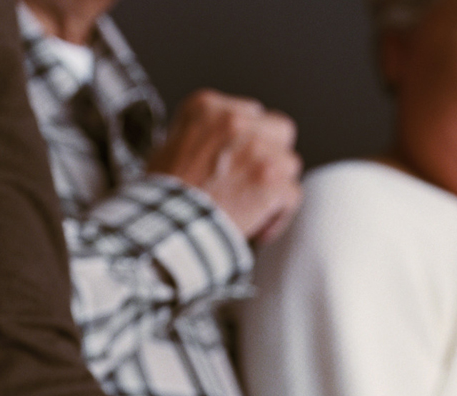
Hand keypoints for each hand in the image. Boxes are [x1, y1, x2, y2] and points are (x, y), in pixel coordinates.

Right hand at [147, 90, 302, 242]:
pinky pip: (292, 194)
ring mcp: (257, 150)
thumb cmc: (164, 194)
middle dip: (273, 154)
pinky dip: (280, 215)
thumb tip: (215, 148)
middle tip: (256, 180)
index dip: (250, 141)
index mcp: (208, 107)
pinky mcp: (271, 180)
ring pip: (289, 163)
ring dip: (277, 186)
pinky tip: (261, 227)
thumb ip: (201, 137)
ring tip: (255, 207)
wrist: (167, 224)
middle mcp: (236, 121)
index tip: (242, 161)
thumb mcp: (169, 146)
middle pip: (280, 130)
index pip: (250, 114)